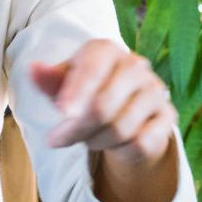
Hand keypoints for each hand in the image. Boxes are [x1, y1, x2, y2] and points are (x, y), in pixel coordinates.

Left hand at [31, 39, 176, 169]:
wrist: (125, 113)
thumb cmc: (86, 93)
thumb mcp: (64, 85)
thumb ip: (49, 80)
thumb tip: (33, 70)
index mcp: (106, 50)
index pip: (92, 69)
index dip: (75, 92)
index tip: (62, 112)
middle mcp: (135, 66)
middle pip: (103, 107)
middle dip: (75, 129)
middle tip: (57, 139)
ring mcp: (155, 91)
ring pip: (120, 129)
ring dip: (95, 141)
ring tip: (86, 138)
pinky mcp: (168, 116)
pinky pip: (141, 144)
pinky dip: (120, 151)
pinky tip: (113, 144)